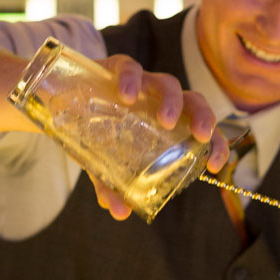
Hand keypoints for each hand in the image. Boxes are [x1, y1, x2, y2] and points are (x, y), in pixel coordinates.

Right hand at [89, 55, 229, 220]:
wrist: (64, 100)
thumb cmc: (95, 131)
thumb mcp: (102, 163)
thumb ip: (111, 186)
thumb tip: (118, 212)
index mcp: (166, 121)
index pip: (201, 128)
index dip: (216, 143)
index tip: (215, 164)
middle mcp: (159, 99)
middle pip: (194, 101)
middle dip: (203, 117)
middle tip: (200, 137)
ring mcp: (141, 82)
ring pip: (168, 83)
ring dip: (172, 102)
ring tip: (165, 122)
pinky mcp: (116, 67)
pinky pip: (129, 68)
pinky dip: (131, 80)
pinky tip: (126, 97)